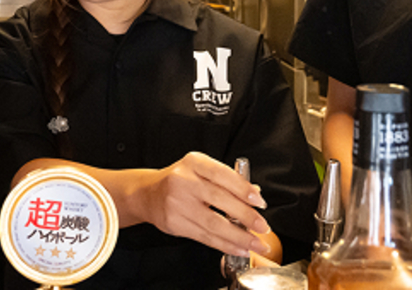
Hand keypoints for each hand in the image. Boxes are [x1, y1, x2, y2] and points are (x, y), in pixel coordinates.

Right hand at [136, 152, 270, 257]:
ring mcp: (177, 203)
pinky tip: (238, 248)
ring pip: (214, 223)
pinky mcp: (175, 223)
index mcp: (194, 163)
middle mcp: (184, 181)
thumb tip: (255, 194)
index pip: (223, 174)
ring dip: (239, 237)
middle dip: (246, 216)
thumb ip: (227, 180)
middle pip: (220, 200)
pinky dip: (225, 245)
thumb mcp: (201, 170)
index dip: (244, 189)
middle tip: (263, 227)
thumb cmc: (180, 180)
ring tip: (255, 243)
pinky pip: (205, 236)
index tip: (260, 202)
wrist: (148, 194)